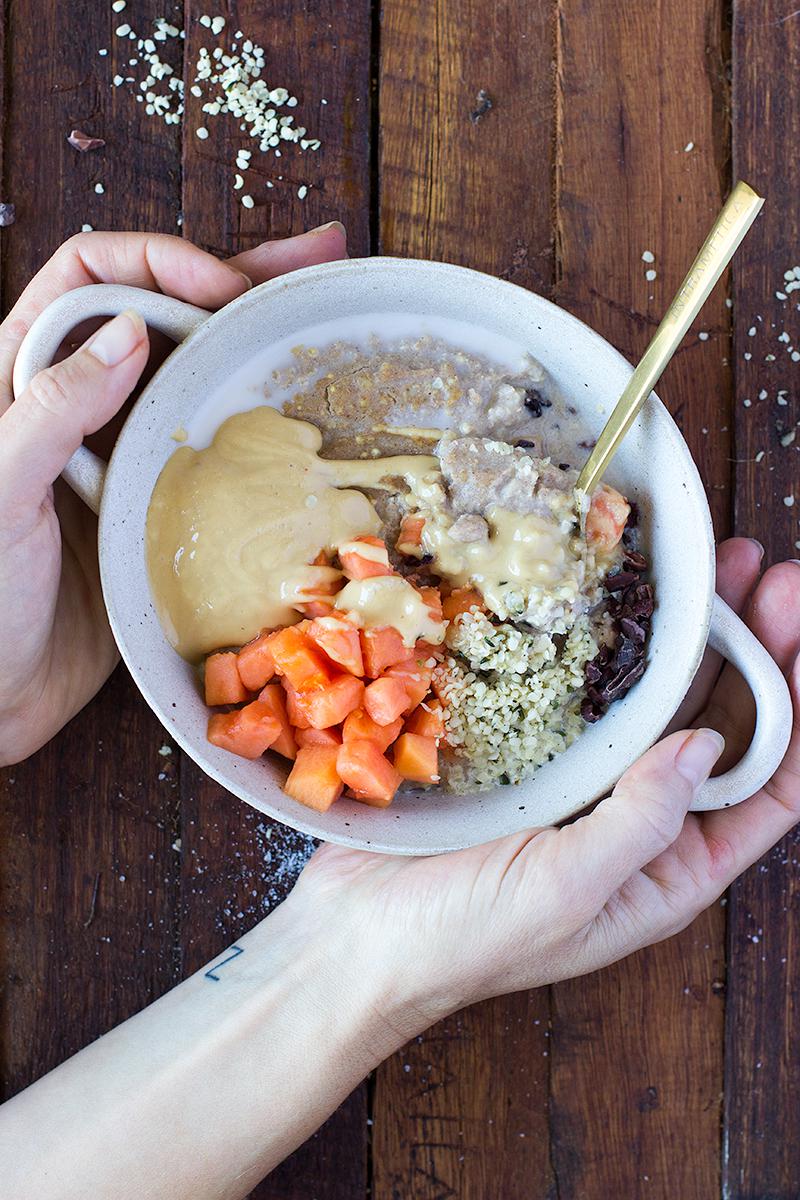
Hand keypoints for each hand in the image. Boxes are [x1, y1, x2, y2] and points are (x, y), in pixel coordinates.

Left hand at [0, 223, 346, 764]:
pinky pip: (216, 451)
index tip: (219, 291)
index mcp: (24, 377)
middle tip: (315, 258)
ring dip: (258, 340)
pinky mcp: (160, 507)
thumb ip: (53, 410)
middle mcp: (82, 404)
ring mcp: (126, 455)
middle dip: (237, 277)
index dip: (158, 265)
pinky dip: (260, 424)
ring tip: (323, 307)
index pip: (91, 279)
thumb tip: (130, 334)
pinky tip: (305, 412)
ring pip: (197, 375)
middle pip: (160, 313)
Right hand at [293, 539, 799, 1029]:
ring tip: (717, 568)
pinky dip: (614, 641)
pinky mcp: (529, 748)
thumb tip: (705, 744)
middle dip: (754, 651)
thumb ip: (643, 824)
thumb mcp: (567, 893)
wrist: (354, 934)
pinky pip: (586, 688)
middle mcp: (638, 820)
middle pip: (722, 726)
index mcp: (669, 869)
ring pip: (661, 697)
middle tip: (766, 577)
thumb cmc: (462, 938)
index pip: (767, 788)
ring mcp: (584, 779)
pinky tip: (626, 596)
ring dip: (694, 634)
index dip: (798, 713)